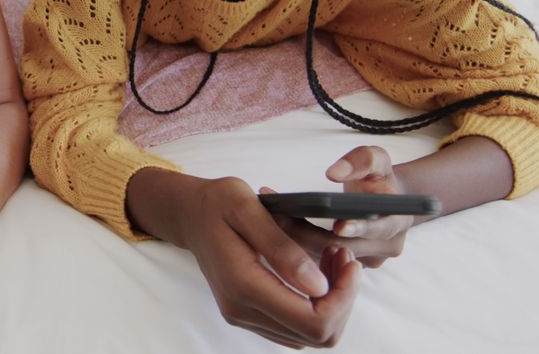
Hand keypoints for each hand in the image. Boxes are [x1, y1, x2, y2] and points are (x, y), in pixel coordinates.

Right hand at [181, 177, 360, 348]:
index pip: (313, 322)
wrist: (189, 214)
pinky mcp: (248, 314)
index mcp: (244, 285)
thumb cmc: (218, 203)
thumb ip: (282, 249)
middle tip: (343, 255)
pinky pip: (294, 327)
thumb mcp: (249, 209)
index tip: (348, 260)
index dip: (343, 298)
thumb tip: (319, 287)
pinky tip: (315, 273)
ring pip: (309, 335)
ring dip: (331, 302)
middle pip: (316, 335)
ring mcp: (243, 316)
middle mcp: (242, 310)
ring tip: (331, 259)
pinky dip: (315, 305)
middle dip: (343, 298)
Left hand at [269, 145, 412, 267]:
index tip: (337, 223)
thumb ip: (361, 160)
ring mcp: (364, 261)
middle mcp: (382, 248)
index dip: (357, 228)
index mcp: (395, 222)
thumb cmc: (379, 177)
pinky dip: (296, 245)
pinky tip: (272, 228)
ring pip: (324, 256)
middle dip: (307, 231)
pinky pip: (318, 258)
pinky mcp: (346, 267)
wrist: (385, 200)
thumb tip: (334, 173)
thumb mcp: (378, 159)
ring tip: (268, 216)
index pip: (377, 230)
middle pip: (341, 246)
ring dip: (294, 239)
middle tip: (276, 213)